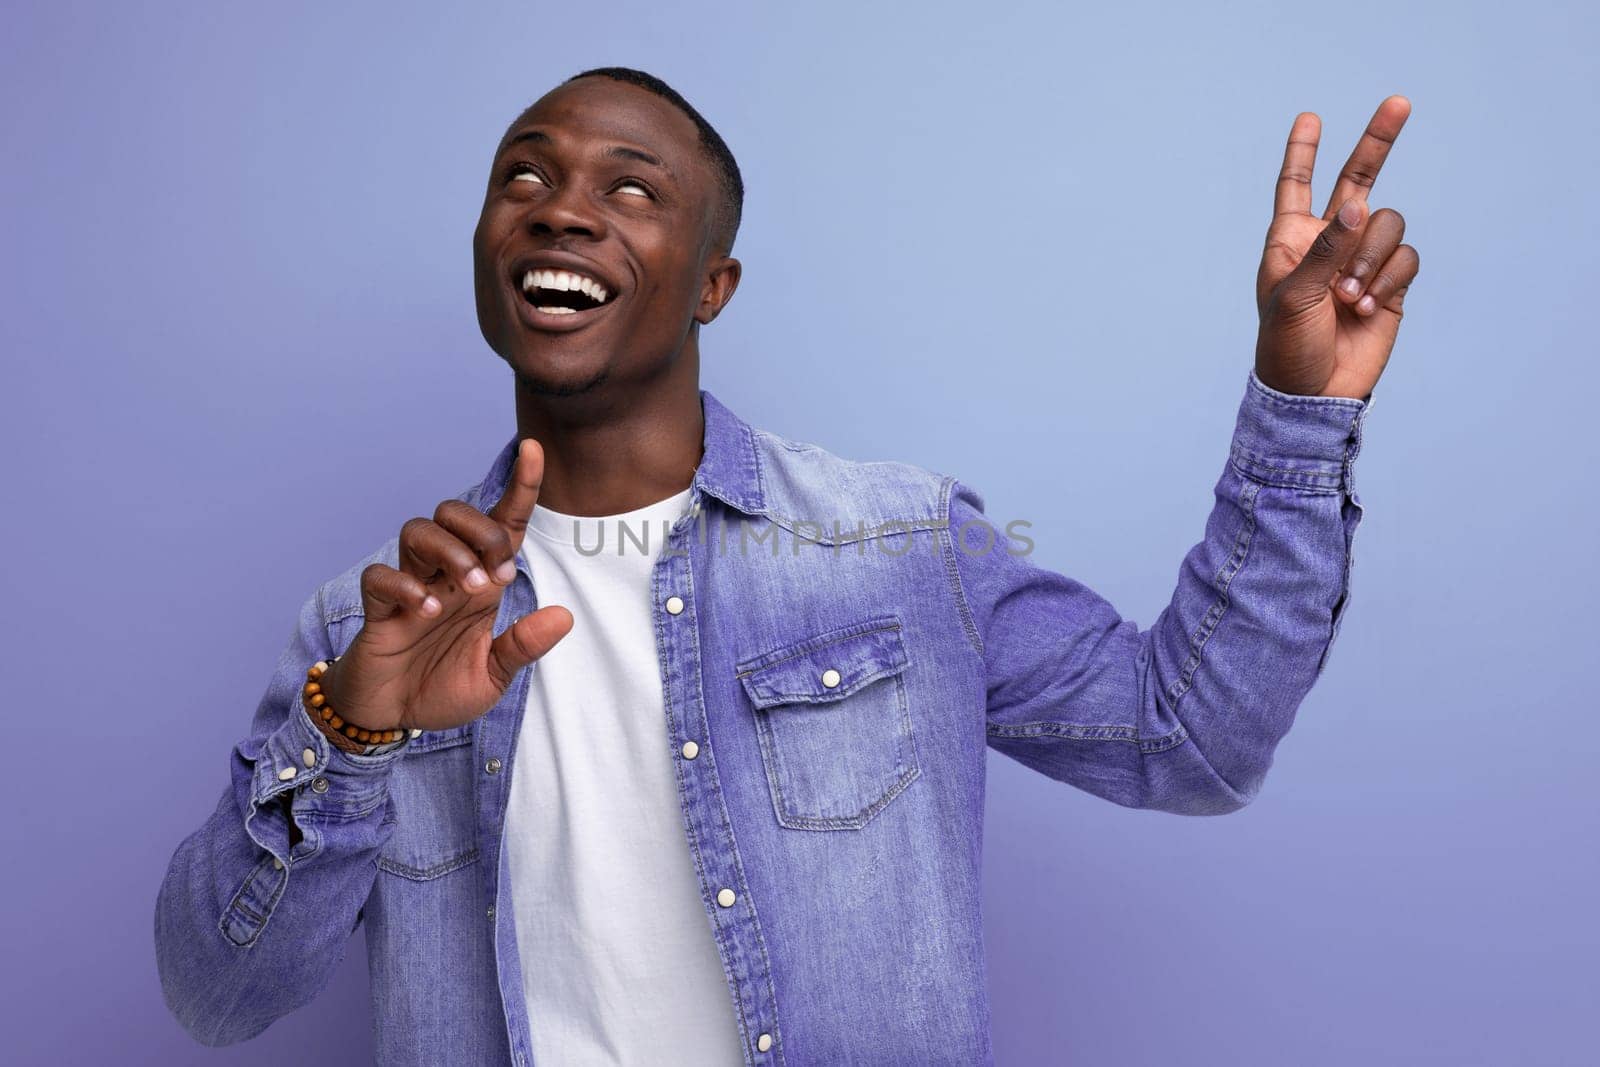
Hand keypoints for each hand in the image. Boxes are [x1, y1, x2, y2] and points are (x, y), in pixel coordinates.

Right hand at [320, 439, 573, 733]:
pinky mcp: (378, 610)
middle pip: (454, 513)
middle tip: (496, 576)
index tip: (533, 450)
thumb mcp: (494, 676)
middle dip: (480, 530)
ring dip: (449, 552)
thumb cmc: (441, 688)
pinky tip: (426, 611)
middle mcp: (445, 576)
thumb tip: (564, 616)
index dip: (518, 487)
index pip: (502, 524)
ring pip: (417, 531)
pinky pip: (381, 577)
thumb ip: (524, 646)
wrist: (390, 717)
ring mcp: (410, 588)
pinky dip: (405, 586)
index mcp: (480, 585)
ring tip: (465, 592)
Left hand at [1254, 95, 1420, 398]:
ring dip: (1371, 257)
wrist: (1313, 392)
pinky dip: (1388, 279)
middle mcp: (1329, 242)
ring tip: (1349, 297)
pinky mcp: (1390, 283)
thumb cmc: (1286, 345)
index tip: (1309, 117)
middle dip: (1377, 141)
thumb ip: (1325, 249)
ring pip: (1387, 224)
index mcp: (1291, 239)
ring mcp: (1362, 261)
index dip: (1303, 152)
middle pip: (1358, 179)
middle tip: (1399, 102)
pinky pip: (1405, 257)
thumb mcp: (1292, 295)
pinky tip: (1367, 308)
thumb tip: (1358, 206)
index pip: (1296, 185)